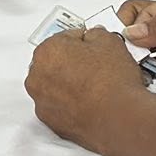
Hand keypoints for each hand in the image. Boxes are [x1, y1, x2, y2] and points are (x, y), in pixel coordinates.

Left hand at [26, 28, 147, 151]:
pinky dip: (68, 103)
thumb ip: (96, 33)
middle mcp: (37, 76)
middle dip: (71, 62)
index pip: (64, 38)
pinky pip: (57, 106)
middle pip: (54, 62)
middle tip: (93, 66)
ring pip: (53, 85)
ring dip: (67, 83)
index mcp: (46, 51)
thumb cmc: (111, 82)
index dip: (82, 41)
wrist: (119, 117)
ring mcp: (41, 101)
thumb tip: (93, 37)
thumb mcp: (109, 41)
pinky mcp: (50, 121)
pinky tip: (87, 102)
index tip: (90, 46)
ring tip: (92, 86)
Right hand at [119, 0, 155, 97]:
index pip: (145, 9)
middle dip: (131, 41)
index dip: (133, 25)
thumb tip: (133, 30)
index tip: (126, 41)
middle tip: (125, 55)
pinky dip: (150, 74)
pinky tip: (146, 79)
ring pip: (148, 50)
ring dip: (139, 59)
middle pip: (142, 28)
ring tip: (133, 69)